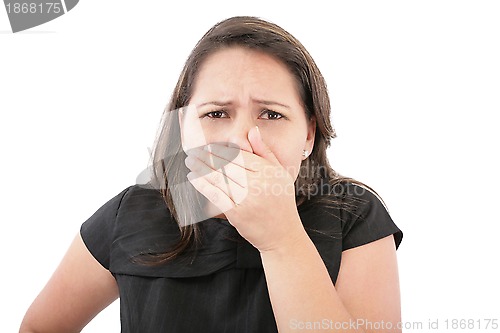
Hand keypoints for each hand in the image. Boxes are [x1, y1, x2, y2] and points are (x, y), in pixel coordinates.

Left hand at [185, 126, 304, 251]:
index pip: (240, 155)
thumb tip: (253, 131)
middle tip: (193, 151)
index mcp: (269, 172)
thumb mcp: (279, 173)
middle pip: (227, 165)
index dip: (221, 150)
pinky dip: (203, 185)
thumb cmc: (281, 202)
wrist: (282, 234)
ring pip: (219, 178)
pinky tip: (193, 178)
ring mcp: (248, 200)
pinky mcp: (237, 214)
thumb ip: (265, 152)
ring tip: (190, 161)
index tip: (208, 146)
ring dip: (201, 168)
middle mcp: (259, 184)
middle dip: (207, 157)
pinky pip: (216, 195)